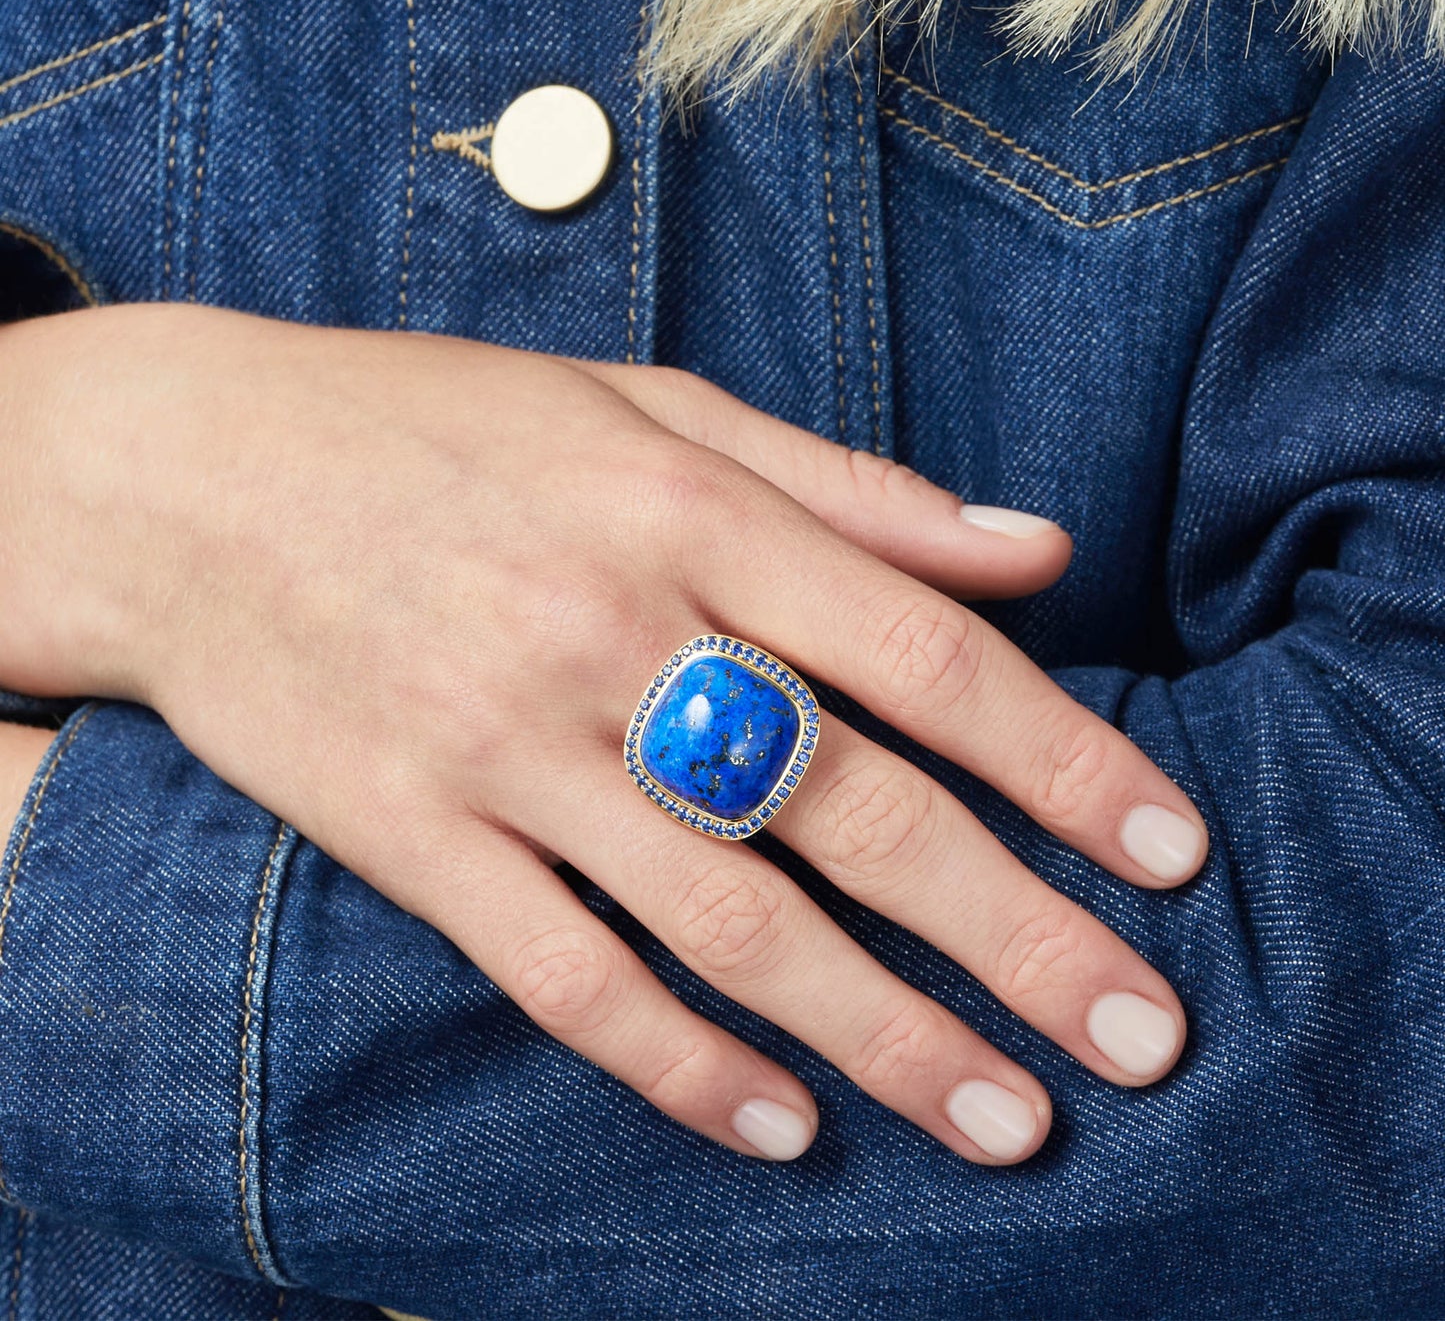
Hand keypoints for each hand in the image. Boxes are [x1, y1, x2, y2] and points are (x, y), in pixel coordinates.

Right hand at [0, 303, 1206, 1165]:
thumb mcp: (648, 406)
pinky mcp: (409, 832)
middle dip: (1015, 934)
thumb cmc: (442, 427)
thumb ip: (846, 486)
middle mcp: (612, 634)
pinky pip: (559, 972)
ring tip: (1006, 1121)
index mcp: (687, 511)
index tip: (1168, 853)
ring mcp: (506, 746)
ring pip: (726, 921)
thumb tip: (1033, 547)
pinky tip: (777, 1125)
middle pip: (853, 809)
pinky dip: (674, 1061)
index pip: (923, 649)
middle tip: (1140, 1036)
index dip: (1063, 758)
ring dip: (882, 1034)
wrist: (197, 478)